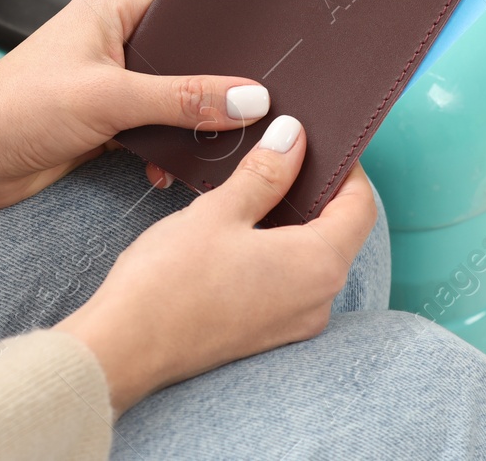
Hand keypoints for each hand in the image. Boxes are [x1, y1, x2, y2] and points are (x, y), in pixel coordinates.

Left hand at [0, 0, 270, 211]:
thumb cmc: (12, 107)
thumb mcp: (111, 98)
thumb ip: (183, 98)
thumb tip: (244, 97)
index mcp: (111, 9)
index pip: (185, 14)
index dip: (219, 41)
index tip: (255, 68)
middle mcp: (109, 41)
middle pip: (183, 62)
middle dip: (206, 93)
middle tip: (237, 114)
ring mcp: (106, 83)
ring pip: (170, 100)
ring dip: (184, 127)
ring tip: (204, 145)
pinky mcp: (102, 122)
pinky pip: (151, 131)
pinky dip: (163, 150)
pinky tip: (167, 168)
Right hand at [55, 118, 378, 411]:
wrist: (125, 347)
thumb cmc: (168, 281)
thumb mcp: (218, 211)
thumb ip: (264, 173)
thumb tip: (293, 137)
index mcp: (317, 265)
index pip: (360, 207)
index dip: (344, 168)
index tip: (315, 142)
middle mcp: (318, 300)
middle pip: (337, 232)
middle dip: (313, 190)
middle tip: (275, 154)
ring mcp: (293, 323)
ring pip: (309, 257)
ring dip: (289, 220)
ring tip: (249, 188)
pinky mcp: (266, 333)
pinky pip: (287, 281)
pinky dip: (273, 249)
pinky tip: (236, 230)